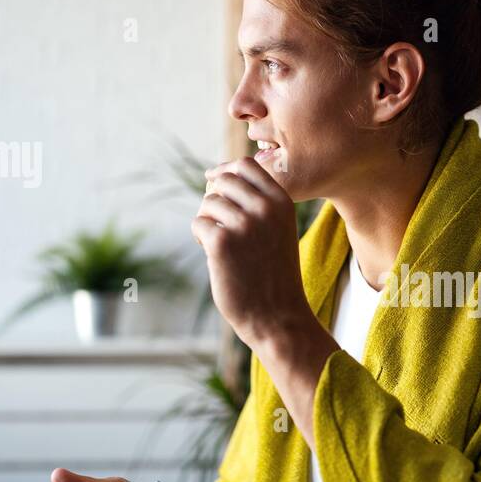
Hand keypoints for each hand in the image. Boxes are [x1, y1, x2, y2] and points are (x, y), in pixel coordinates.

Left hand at [191, 157, 312, 349]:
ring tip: (217, 242)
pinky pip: (198, 223)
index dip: (226, 171)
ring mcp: (244, 224)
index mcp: (282, 202)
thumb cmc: (274, 273)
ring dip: (207, 219)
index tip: (214, 181)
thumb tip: (218, 175)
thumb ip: (259, 203)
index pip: (247, 165)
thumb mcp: (278, 230)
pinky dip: (200, 236)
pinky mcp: (221, 242)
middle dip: (214, 197)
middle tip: (216, 220)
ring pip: (208, 202)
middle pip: (223, 180)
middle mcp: (265, 208)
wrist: (278, 316)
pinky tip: (212, 253)